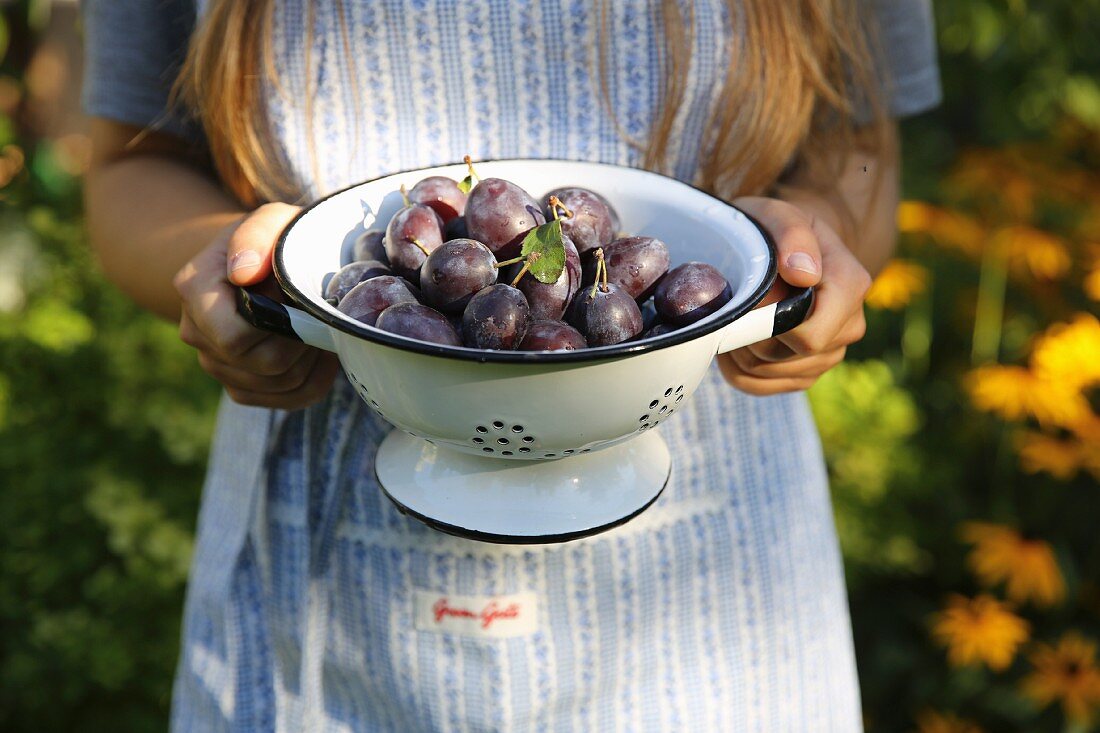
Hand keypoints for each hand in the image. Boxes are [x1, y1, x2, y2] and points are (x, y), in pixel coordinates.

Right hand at [172, 203, 339, 408]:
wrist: (264, 263)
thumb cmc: (271, 241)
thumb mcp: (270, 222)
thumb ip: (256, 236)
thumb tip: (243, 272)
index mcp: (195, 289)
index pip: (235, 336)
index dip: (280, 325)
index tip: (299, 298)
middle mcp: (196, 332)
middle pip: (265, 364)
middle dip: (303, 341)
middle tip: (317, 313)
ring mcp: (216, 364)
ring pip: (280, 384)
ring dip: (312, 358)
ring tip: (316, 326)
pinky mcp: (240, 387)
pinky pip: (289, 399)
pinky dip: (315, 376)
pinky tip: (316, 349)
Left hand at [717, 196, 871, 394]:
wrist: (787, 251)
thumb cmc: (779, 232)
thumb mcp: (779, 217)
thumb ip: (792, 236)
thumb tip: (804, 273)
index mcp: (850, 286)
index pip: (811, 335)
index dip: (768, 327)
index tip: (747, 302)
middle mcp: (849, 326)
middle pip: (784, 357)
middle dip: (748, 336)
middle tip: (733, 306)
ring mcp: (830, 354)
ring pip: (769, 374)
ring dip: (739, 350)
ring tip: (736, 317)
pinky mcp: (806, 372)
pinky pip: (760, 386)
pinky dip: (738, 367)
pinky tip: (736, 340)